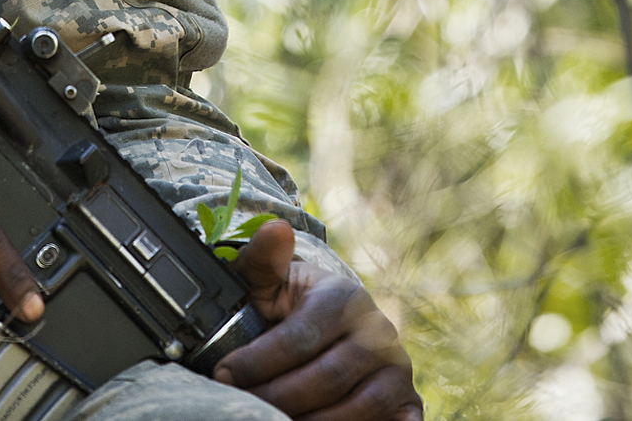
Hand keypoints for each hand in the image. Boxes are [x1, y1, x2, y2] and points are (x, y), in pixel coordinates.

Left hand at [213, 220, 421, 420]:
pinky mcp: (407, 403)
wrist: (334, 324)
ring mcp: (396, 370)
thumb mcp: (272, 281)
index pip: (300, 338)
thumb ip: (262, 260)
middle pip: (326, 380)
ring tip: (272, 420)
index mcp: (344, 299)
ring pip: (356, 411)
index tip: (224, 374)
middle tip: (241, 405)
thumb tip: (275, 229)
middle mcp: (378, 333)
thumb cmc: (292, 305)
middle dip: (276, 396)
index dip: (257, 361)